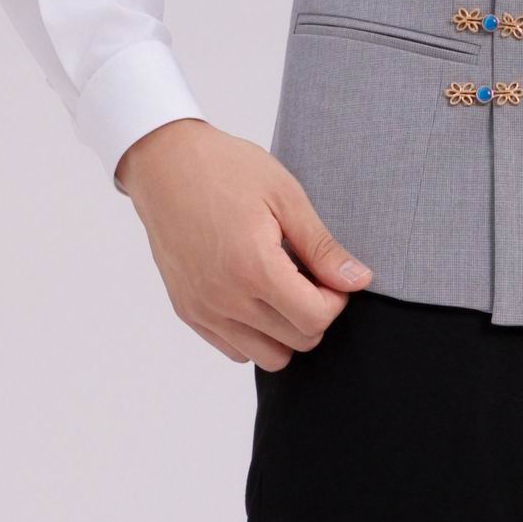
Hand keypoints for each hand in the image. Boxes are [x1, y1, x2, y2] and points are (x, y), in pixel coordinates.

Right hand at [113, 118, 372, 366]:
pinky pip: (235, 350)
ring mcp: (203, 309)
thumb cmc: (225, 170)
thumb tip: (358, 281)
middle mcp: (225, 298)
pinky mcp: (188, 312)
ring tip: (282, 289)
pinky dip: (255, 334)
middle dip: (315, 313)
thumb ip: (322, 247)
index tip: (329, 274)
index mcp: (253, 268)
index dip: (335, 300)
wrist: (164, 164)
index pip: (315, 319)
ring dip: (287, 331)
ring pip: (268, 357)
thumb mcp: (286, 197)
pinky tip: (255, 296)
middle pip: (298, 342)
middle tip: (308, 277)